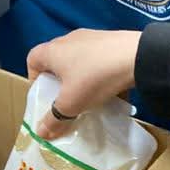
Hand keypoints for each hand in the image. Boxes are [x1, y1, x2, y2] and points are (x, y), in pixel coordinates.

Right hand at [26, 29, 141, 139]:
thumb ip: (54, 119)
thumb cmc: (94, 78)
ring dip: (81, 78)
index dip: (34, 78)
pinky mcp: (111, 39)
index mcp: (52, 51)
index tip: (45, 95)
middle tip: (67, 100)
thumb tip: (41, 133)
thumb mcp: (71, 104)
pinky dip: (100, 73)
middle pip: (56, 61)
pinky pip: (99, 58)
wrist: (137, 57)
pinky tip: (112, 89)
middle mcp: (68, 39)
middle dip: (60, 82)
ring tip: (91, 97)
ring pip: (79, 60)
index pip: (32, 60)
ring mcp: (91, 36)